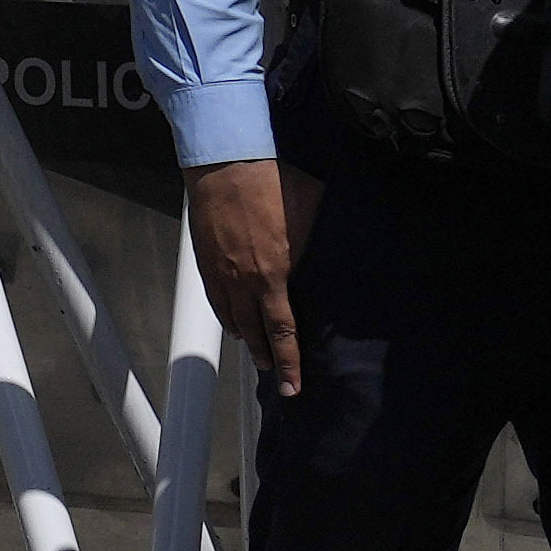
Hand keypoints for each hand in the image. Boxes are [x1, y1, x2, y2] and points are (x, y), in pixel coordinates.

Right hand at [184, 157, 315, 399]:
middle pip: (254, 333)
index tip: (291, 387)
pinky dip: (226, 316)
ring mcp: (221, 272)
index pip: (283, 331)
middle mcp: (245, 281)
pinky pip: (215, 299)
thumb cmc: (273, 183)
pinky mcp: (206, 260)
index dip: (288, 363)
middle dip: (266, 358)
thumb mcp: (314, 213)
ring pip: (232, 319)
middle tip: (274, 375)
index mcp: (275, 275)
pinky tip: (233, 321)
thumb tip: (345, 248)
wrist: (227, 164)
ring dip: (245, 339)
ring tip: (255, 351)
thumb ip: (322, 241)